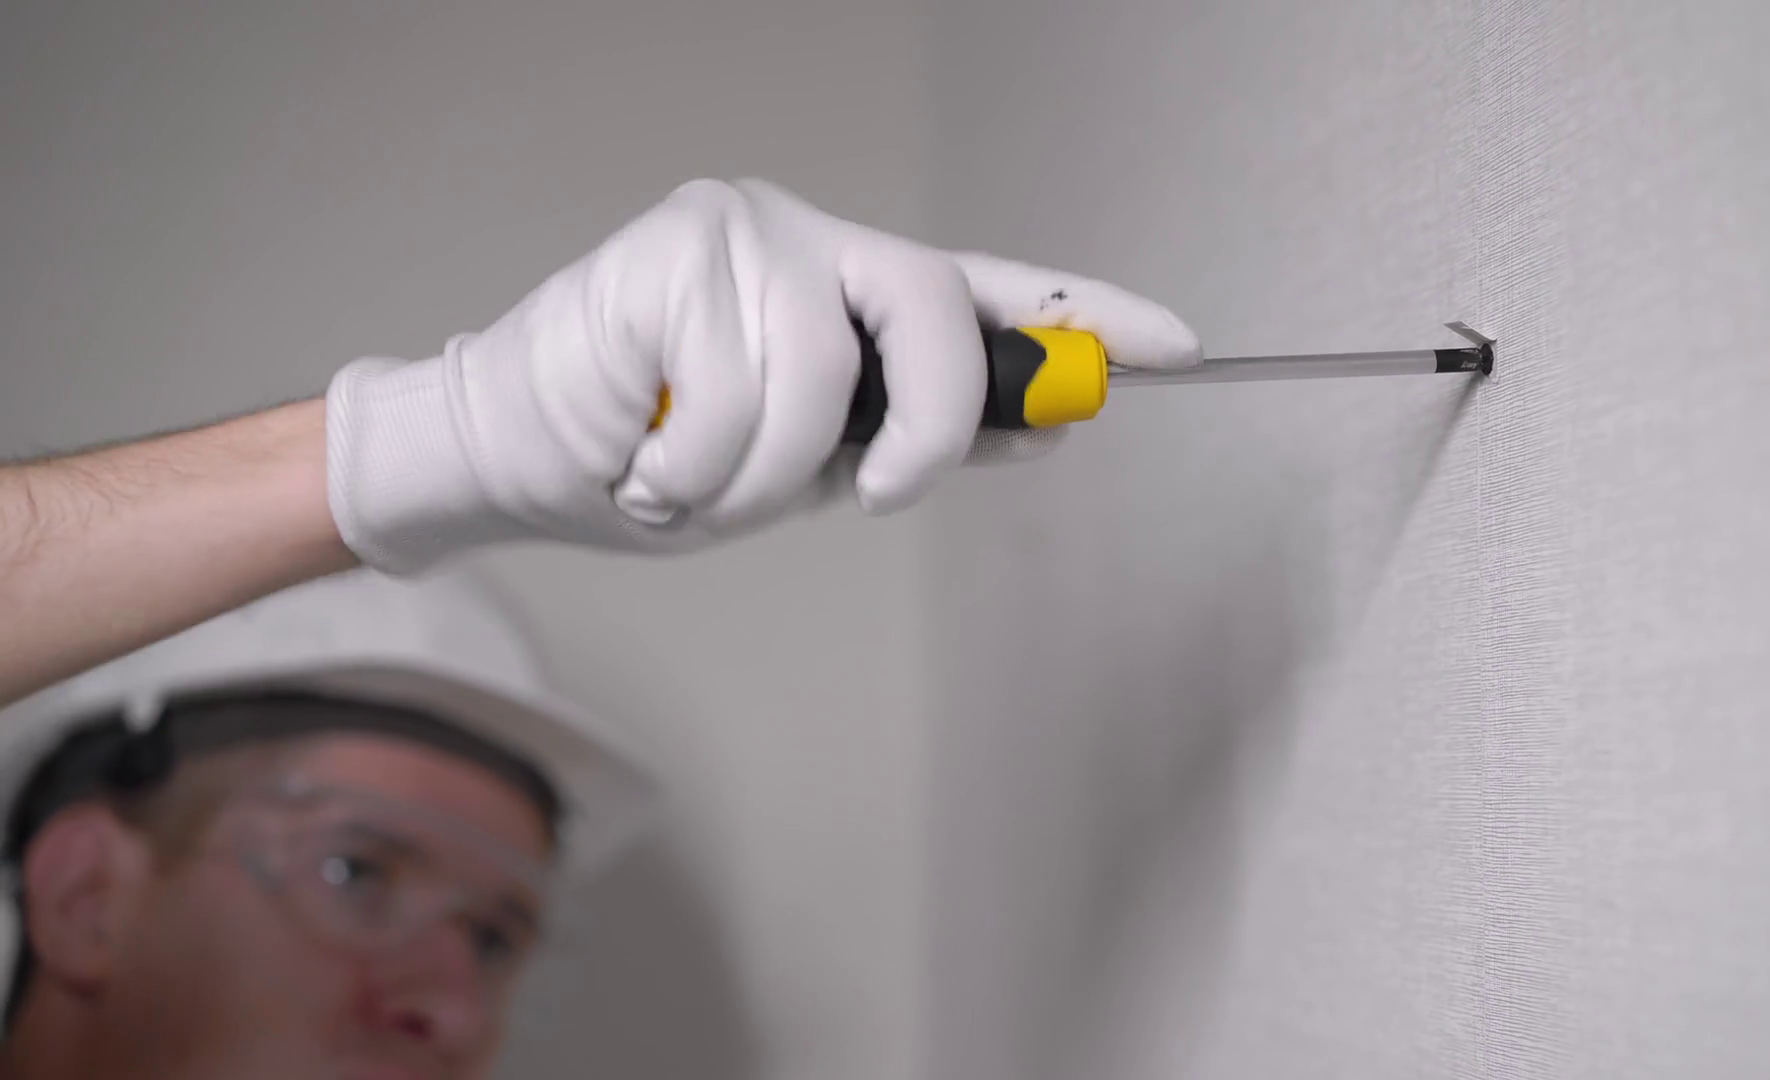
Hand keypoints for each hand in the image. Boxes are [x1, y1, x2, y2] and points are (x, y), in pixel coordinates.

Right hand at [324, 178, 1200, 572]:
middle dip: (922, 425)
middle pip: (934, 308)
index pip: (992, 290)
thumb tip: (1045, 428)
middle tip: (872, 490)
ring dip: (755, 477)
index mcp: (859, 298)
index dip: (1089, 317)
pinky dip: (693, 466)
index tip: (1179, 350)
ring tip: (691, 477)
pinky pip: (738, 388)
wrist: (518, 454)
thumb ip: (915, 436)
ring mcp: (749, 232)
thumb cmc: (663, 454)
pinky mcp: (677, 242)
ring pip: (820, 378)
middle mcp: (818, 246)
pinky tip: (644, 451)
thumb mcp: (809, 466)